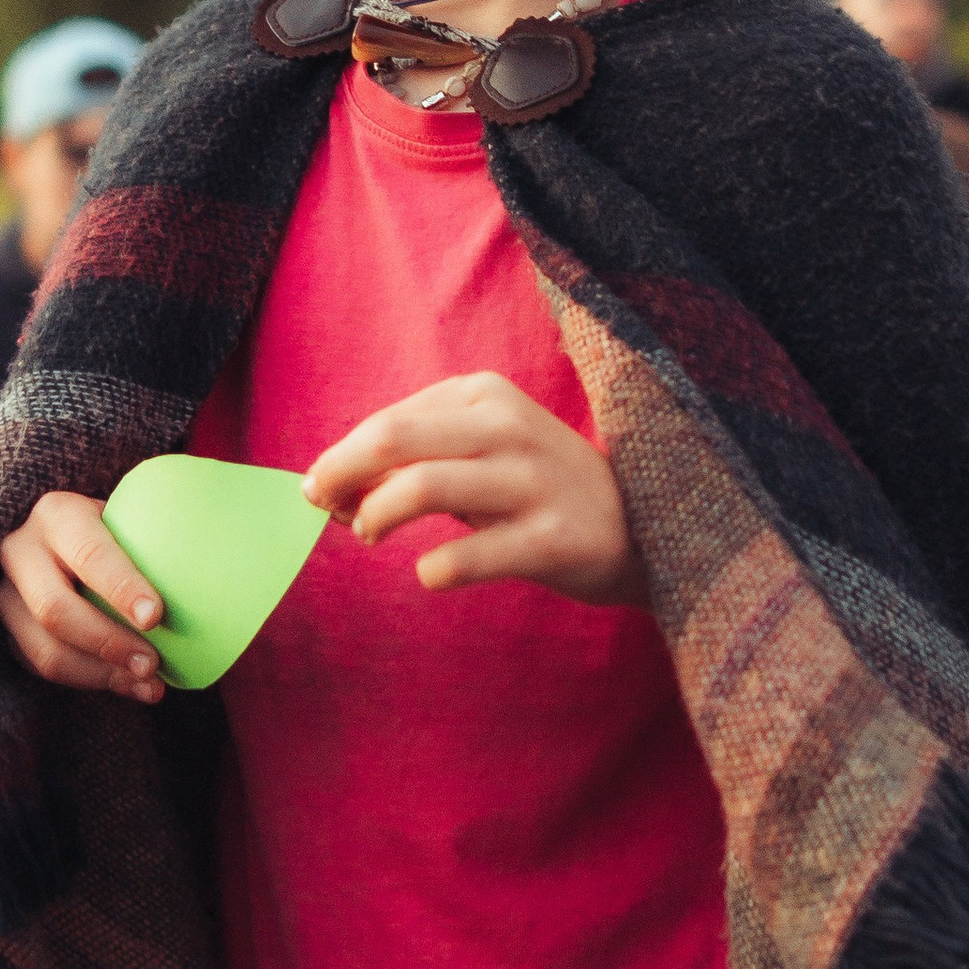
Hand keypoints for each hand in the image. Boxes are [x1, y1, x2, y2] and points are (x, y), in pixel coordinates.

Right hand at [0, 490, 166, 700]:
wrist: (60, 539)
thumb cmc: (114, 529)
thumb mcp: (130, 516)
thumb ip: (163, 533)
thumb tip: (236, 560)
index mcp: (56, 514)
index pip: (87, 553)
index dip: (121, 587)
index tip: (157, 616)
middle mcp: (20, 551)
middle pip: (55, 610)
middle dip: (109, 642)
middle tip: (154, 664)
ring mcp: (4, 595)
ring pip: (44, 650)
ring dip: (101, 674)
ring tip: (148, 685)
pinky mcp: (3, 632)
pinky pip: (40, 669)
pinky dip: (89, 682)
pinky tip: (128, 687)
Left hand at [303, 375, 648, 603]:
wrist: (645, 530)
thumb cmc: (537, 490)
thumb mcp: (483, 453)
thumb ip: (416, 457)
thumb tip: (332, 488)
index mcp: (486, 396)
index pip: (388, 421)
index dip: (341, 458)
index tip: (324, 491)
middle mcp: (510, 427)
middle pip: (393, 440)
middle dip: (342, 476)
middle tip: (328, 510)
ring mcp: (533, 482)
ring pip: (422, 486)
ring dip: (376, 516)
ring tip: (369, 535)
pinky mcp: (551, 540)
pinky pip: (469, 555)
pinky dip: (434, 568)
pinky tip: (429, 572)